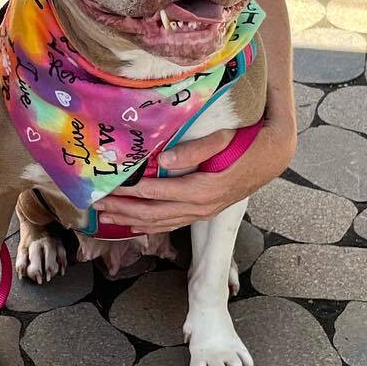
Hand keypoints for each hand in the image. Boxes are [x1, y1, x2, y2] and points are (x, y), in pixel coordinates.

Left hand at [95, 113, 297, 230]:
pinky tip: (132, 225)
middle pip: (153, 212)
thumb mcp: (224, 139)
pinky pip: (171, 224)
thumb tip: (163, 160)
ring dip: (130, 219)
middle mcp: (200, 207)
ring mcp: (201, 213)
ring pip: (160, 222)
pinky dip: (149, 226)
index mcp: (202, 188)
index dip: (130, 191)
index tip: (108, 188)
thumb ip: (196, 150)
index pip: (157, 192)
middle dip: (122, 209)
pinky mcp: (203, 213)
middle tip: (95, 204)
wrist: (271, 158)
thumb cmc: (246, 143)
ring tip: (104, 216)